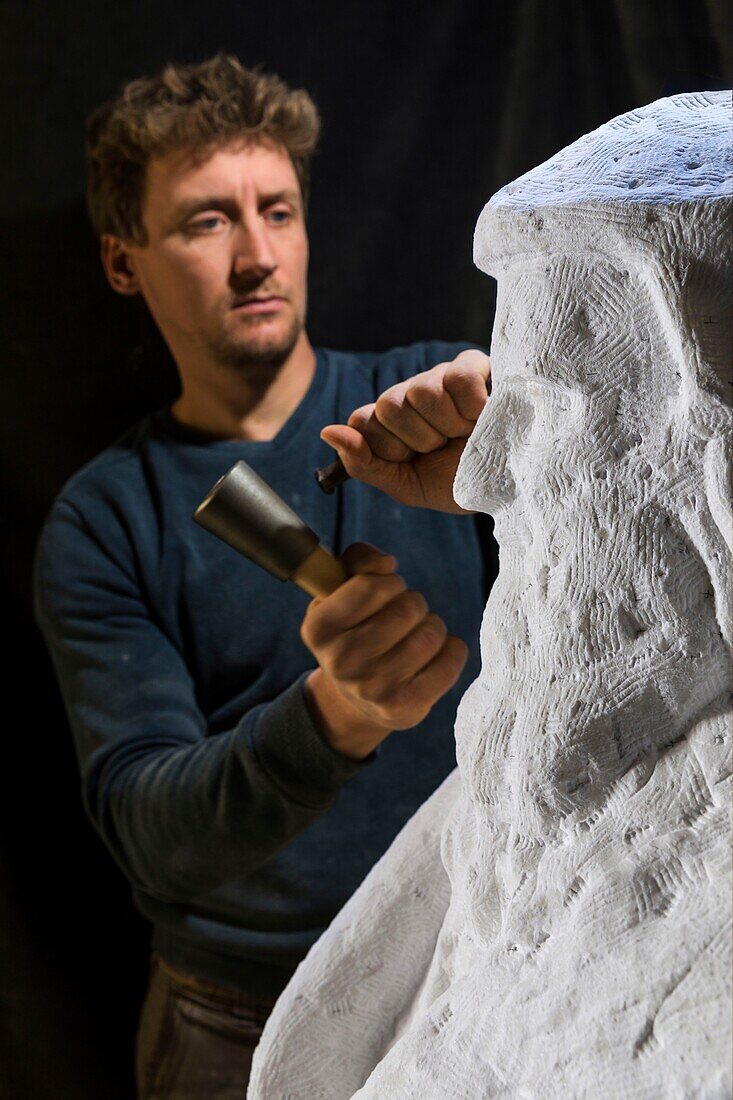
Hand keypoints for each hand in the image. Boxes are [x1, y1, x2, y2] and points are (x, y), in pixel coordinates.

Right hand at [301, 543, 468, 759]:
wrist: (356, 699)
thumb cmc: (353, 631)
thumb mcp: (340, 593)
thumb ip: (358, 561)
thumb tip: (386, 563)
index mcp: (318, 629)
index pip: (371, 585)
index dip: (387, 582)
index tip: (383, 593)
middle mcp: (341, 662)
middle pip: (408, 607)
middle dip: (412, 603)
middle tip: (402, 617)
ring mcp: (374, 688)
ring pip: (432, 632)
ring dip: (431, 625)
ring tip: (416, 635)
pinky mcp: (405, 707)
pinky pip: (451, 658)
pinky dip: (452, 649)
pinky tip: (436, 654)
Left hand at [321, 349, 489, 511]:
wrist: (509, 487)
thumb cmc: (459, 484)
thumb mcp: (405, 486)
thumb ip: (363, 464)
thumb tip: (327, 431)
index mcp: (390, 420)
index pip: (362, 420)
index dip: (388, 448)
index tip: (412, 461)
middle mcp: (410, 392)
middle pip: (388, 405)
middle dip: (419, 439)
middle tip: (444, 448)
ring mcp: (440, 376)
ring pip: (420, 392)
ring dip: (447, 426)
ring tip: (466, 435)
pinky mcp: (473, 365)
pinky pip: (457, 378)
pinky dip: (472, 406)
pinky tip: (483, 417)